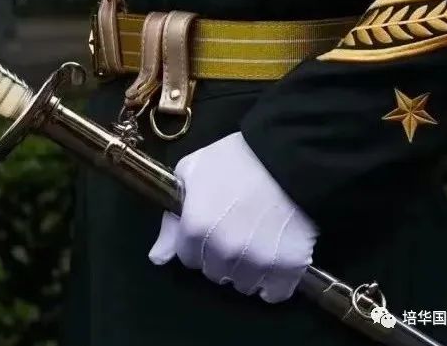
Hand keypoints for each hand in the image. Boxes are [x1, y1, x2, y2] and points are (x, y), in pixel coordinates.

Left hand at [149, 132, 317, 302]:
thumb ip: (172, 218)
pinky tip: (276, 257)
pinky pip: (274, 292)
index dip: (198, 240)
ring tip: (258, 239)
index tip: (212, 225)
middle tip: (237, 228)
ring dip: (246, 269)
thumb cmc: (235, 158)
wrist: (287, 154)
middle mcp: (223, 251)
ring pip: (243, 284)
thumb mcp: (192, 172)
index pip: (187, 257)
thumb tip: (157, 258)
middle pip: (215, 272)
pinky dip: (274, 282)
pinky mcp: (289, 266)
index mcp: (195, 229)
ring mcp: (256, 261)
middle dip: (221, 255)